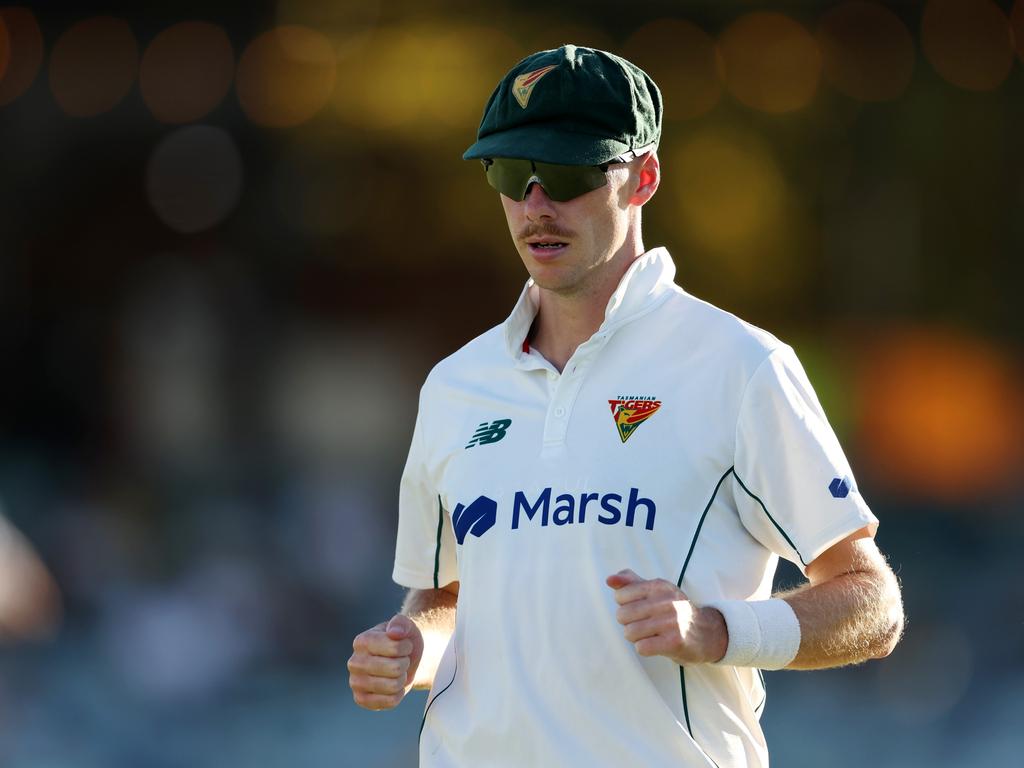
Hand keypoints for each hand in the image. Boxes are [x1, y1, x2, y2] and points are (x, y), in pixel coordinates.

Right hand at [348, 614, 423, 709]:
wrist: (404, 658)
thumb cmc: (403, 640)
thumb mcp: (406, 626)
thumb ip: (401, 623)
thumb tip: (394, 632)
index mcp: (362, 641)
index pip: (395, 648)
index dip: (407, 647)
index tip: (404, 645)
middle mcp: (354, 662)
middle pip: (395, 668)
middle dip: (404, 664)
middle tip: (401, 660)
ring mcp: (355, 682)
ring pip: (393, 686)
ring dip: (402, 679)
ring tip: (397, 672)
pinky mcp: (361, 699)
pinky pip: (390, 702)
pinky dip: (398, 694)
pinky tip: (393, 685)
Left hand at [606, 569, 726, 665]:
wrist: (706, 633)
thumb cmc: (673, 611)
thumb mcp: (655, 591)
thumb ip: (630, 583)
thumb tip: (609, 580)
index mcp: (659, 586)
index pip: (621, 595)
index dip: (624, 605)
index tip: (638, 609)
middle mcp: (667, 601)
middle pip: (622, 615)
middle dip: (628, 623)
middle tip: (644, 624)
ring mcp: (672, 621)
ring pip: (630, 632)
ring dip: (635, 637)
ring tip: (649, 635)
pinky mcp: (675, 642)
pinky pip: (642, 647)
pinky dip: (644, 648)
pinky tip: (655, 644)